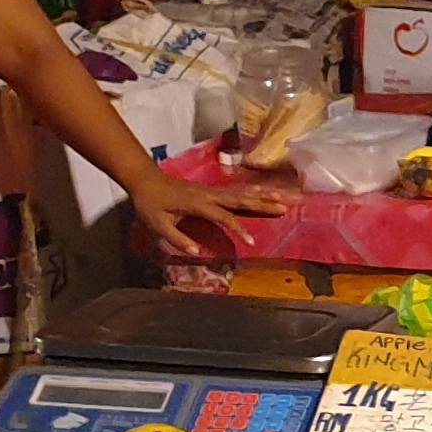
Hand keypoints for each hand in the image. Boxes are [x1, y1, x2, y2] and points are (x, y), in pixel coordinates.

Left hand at [128, 172, 291, 255]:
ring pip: (243, 192)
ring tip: (284, 197)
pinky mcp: (213, 190)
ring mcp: (212, 190)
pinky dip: (254, 191)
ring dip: (264, 194)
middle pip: (241, 198)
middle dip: (263, 203)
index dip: (238, 228)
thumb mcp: (158, 224)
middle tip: (285, 207)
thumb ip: (177, 239)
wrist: (146, 179)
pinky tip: (266, 191)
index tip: (251, 242)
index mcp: (198, 203)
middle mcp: (209, 194)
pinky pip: (238, 191)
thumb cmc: (150, 203)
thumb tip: (197, 252)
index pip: (223, 216)